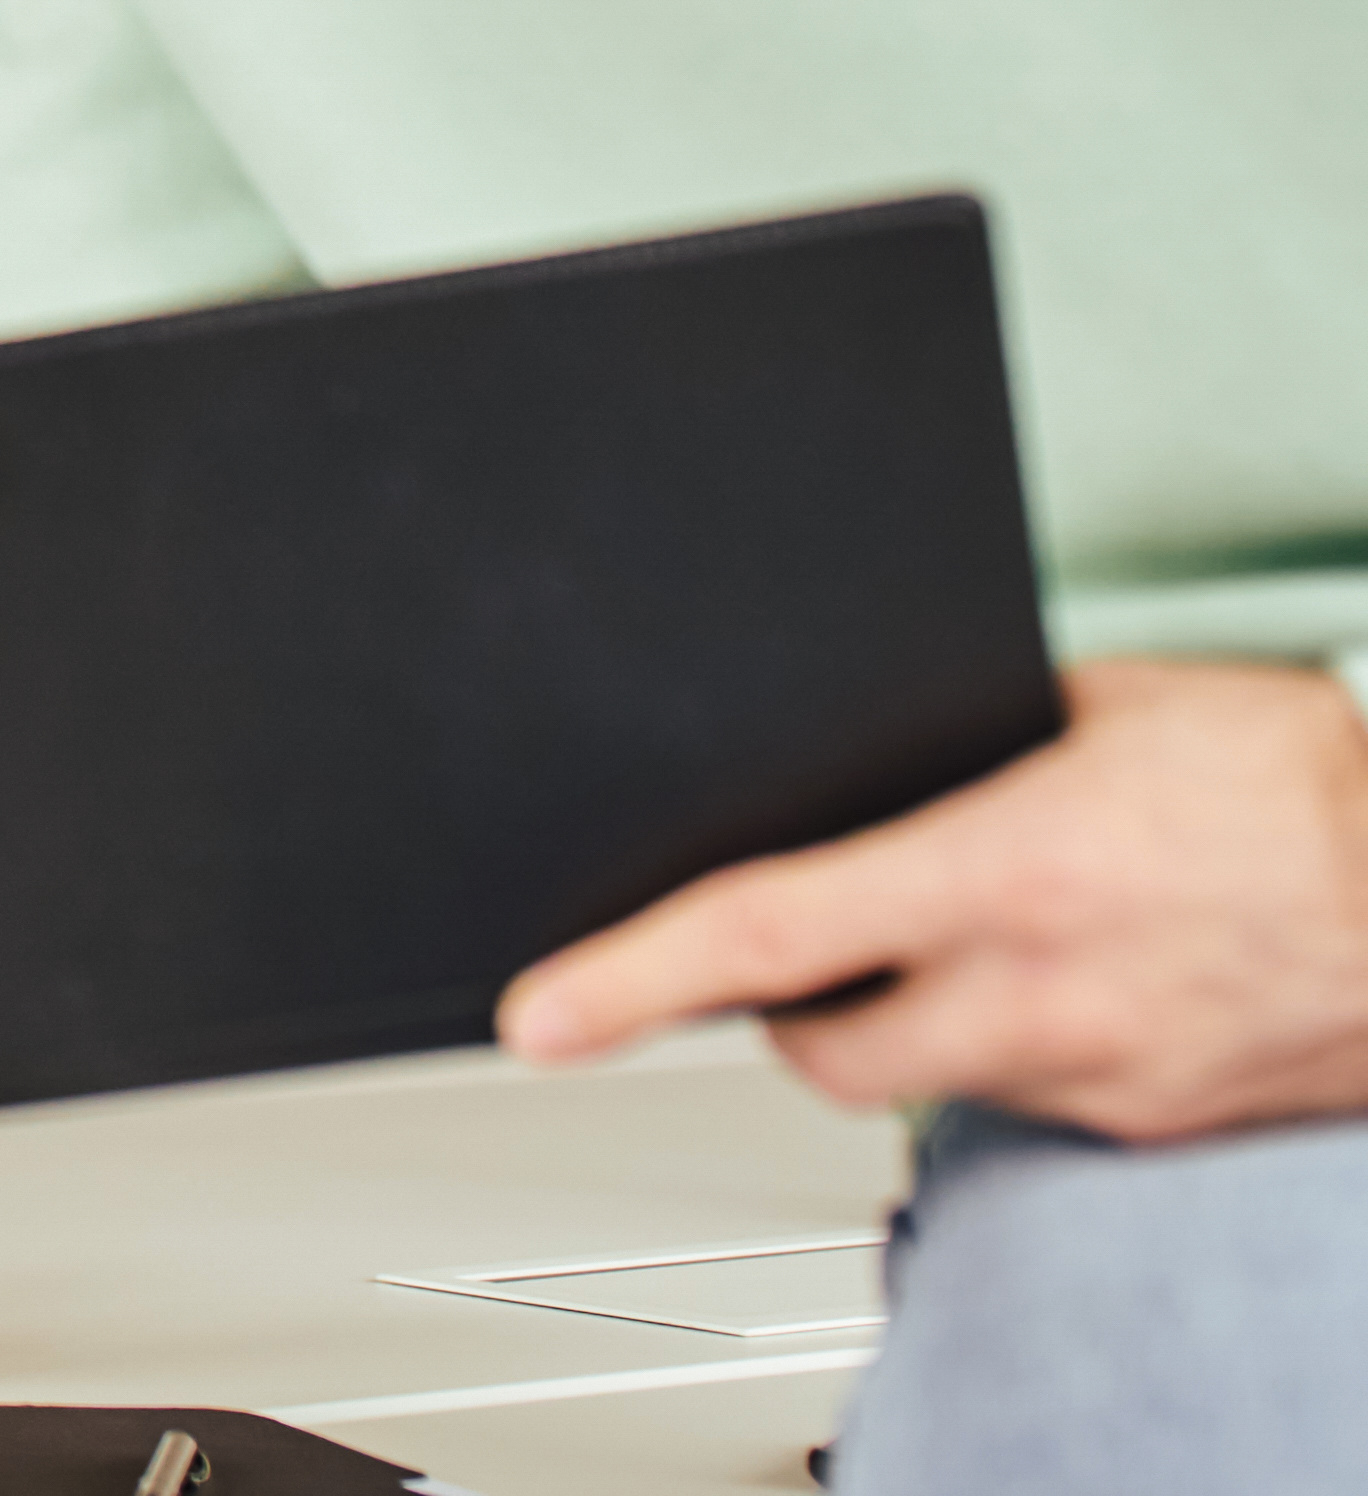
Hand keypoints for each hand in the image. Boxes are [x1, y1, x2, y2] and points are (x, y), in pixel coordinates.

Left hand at [506, 657, 1367, 1136]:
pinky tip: (1069, 970)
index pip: (769, 937)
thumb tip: (851, 731)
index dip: (631, 979)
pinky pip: (1028, 1101)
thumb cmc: (1309, 784)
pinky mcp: (1157, 1131)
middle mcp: (1044, 997)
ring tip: (975, 926)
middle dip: (779, 1007)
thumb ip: (966, 729)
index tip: (541, 1015)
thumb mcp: (1112, 701)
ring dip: (909, 1019)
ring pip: (926, 1080)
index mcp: (1010, 873)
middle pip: (817, 1048)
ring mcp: (1104, 1081)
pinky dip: (1009, 1043)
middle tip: (806, 936)